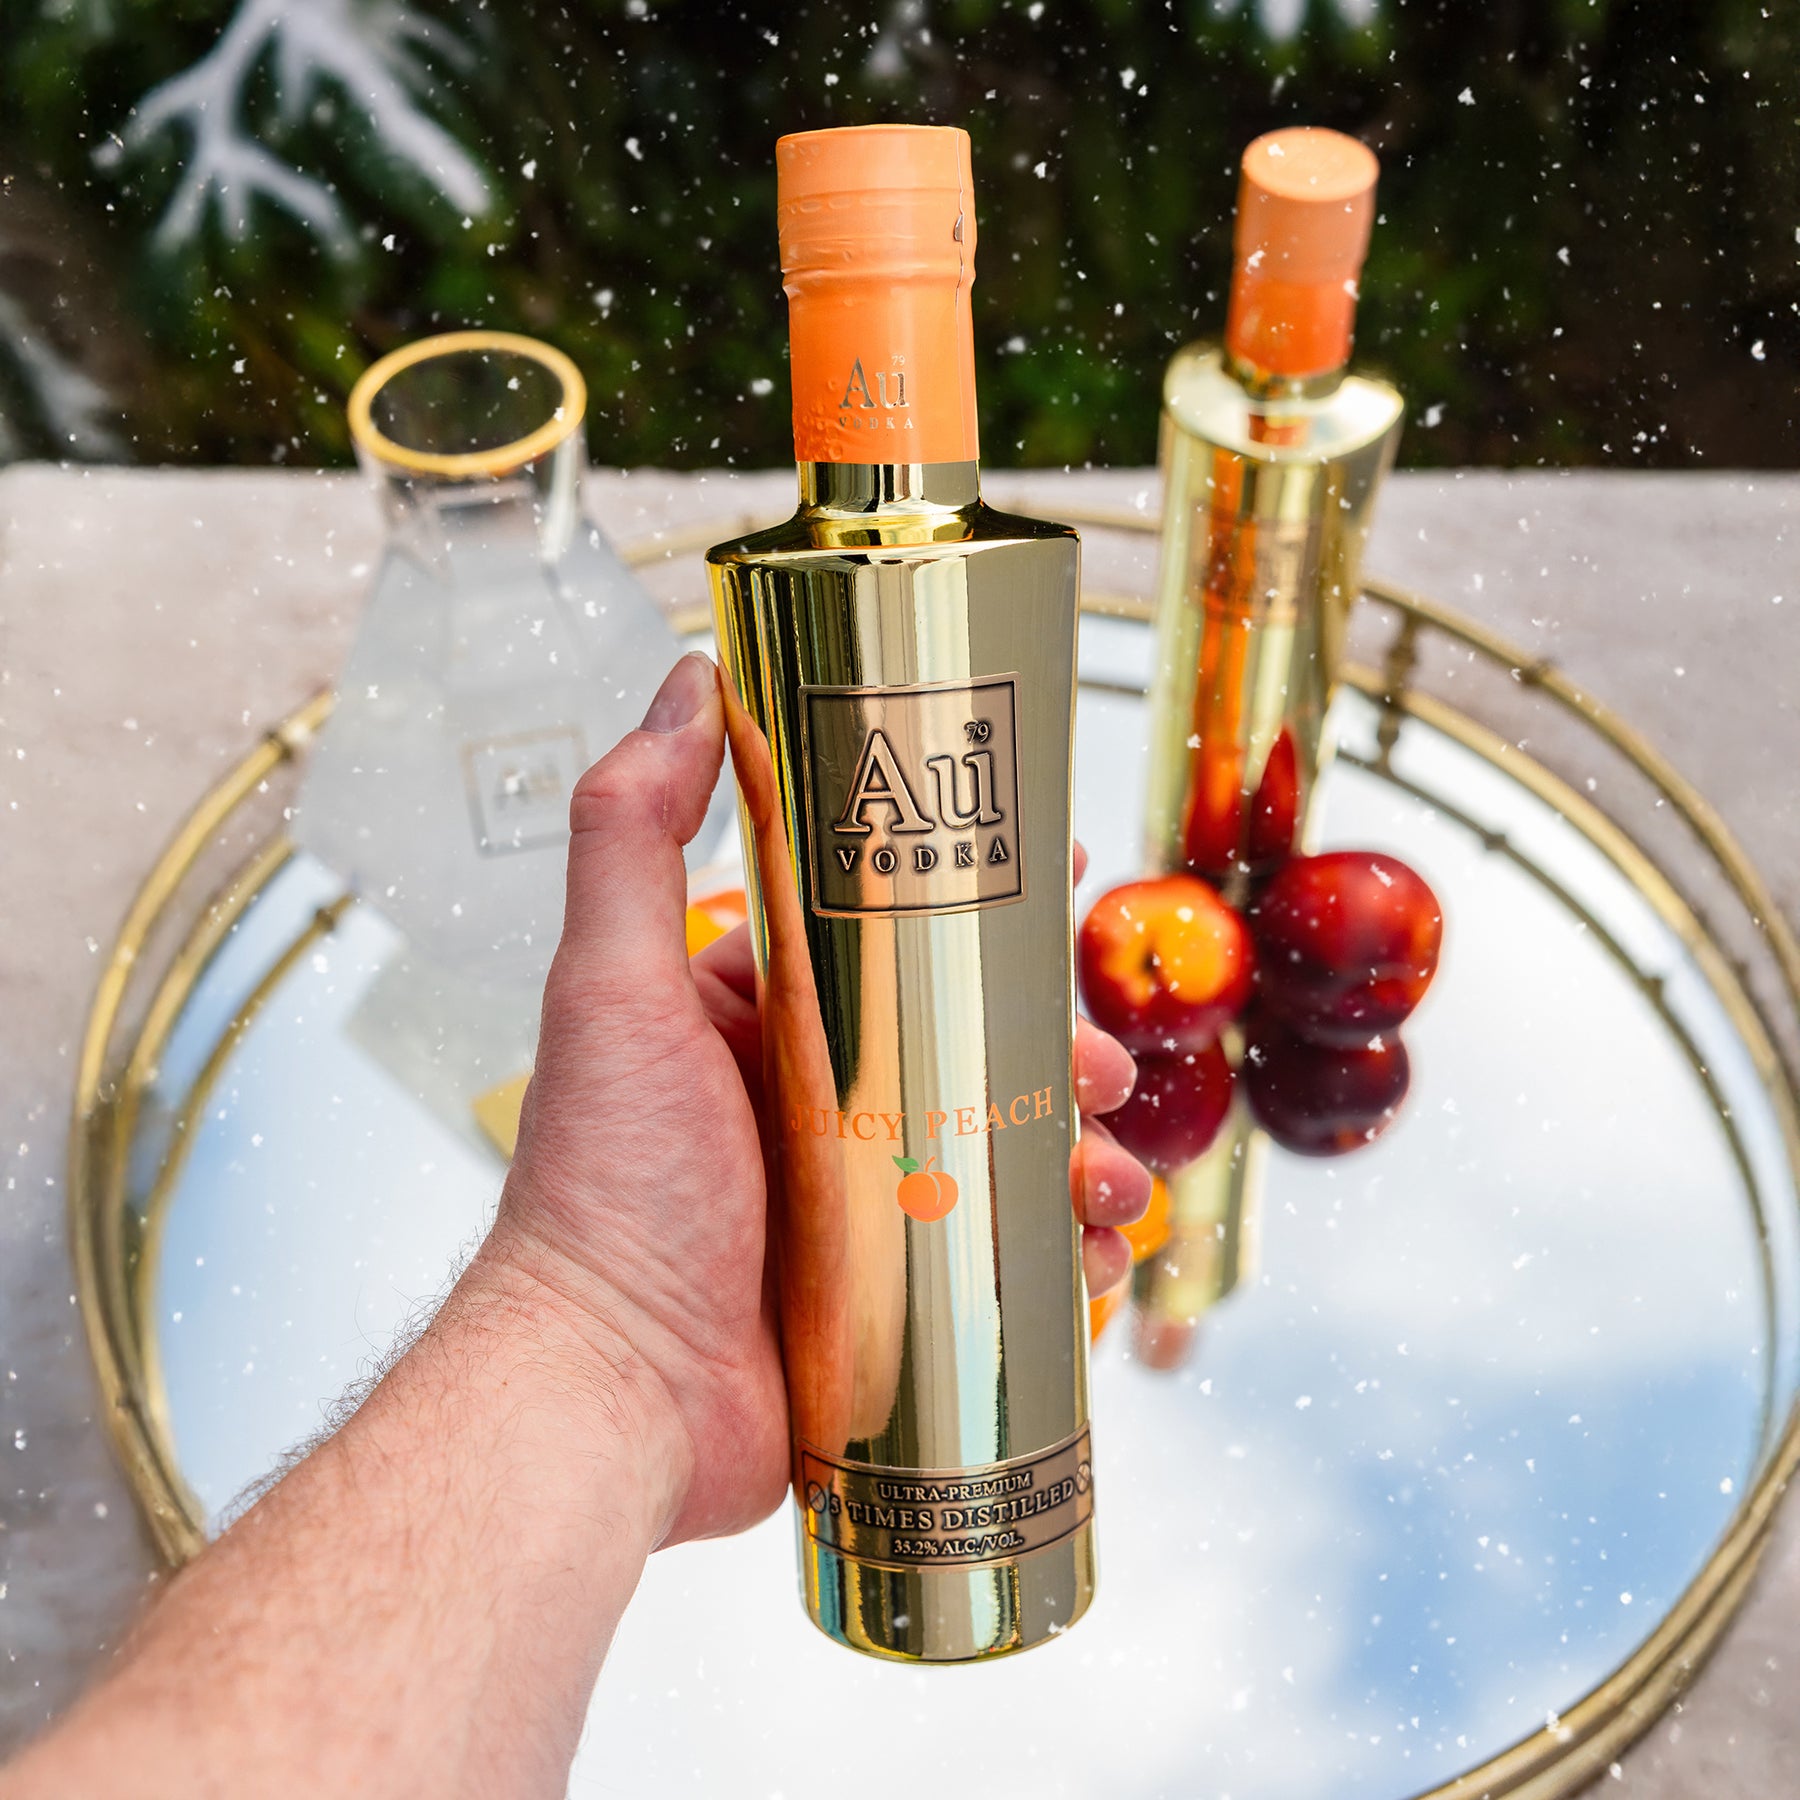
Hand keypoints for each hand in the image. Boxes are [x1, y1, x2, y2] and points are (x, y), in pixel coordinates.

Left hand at [492, 653, 1149, 1551]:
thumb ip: (634, 831)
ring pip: (1004, 1162)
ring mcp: (856, 1213)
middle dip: (1057, 1057)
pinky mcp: (888, 1304)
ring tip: (1115, 1183)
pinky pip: (999, 1268)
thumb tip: (692, 680)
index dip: (989, 922)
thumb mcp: (615, 986)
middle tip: (1105, 1077)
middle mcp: (814, 1110)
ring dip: (1081, 1160)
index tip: (1068, 893)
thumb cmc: (605, 1187)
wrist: (608, 1395)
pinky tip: (1096, 1261)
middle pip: (973, 1056)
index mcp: (763, 1024)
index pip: (899, 945)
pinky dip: (1060, 1257)